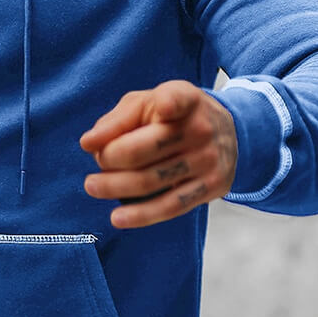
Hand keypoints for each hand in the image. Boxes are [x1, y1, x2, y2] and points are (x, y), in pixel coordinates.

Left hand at [80, 81, 236, 228]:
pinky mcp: (211, 186)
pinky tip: (118, 217)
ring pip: (153, 180)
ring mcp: (208, 160)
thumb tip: (89, 143)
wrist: (228, 132)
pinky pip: (171, 206)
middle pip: (145, 149)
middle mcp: (200, 129)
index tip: (162, 109)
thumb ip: (117, 120)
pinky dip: (142, 215)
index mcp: (185, 99)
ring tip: (93, 186)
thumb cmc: (173, 115)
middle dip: (111, 159)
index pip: (177, 99)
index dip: (170, 103)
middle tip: (94, 165)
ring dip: (116, 187)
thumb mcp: (148, 103)